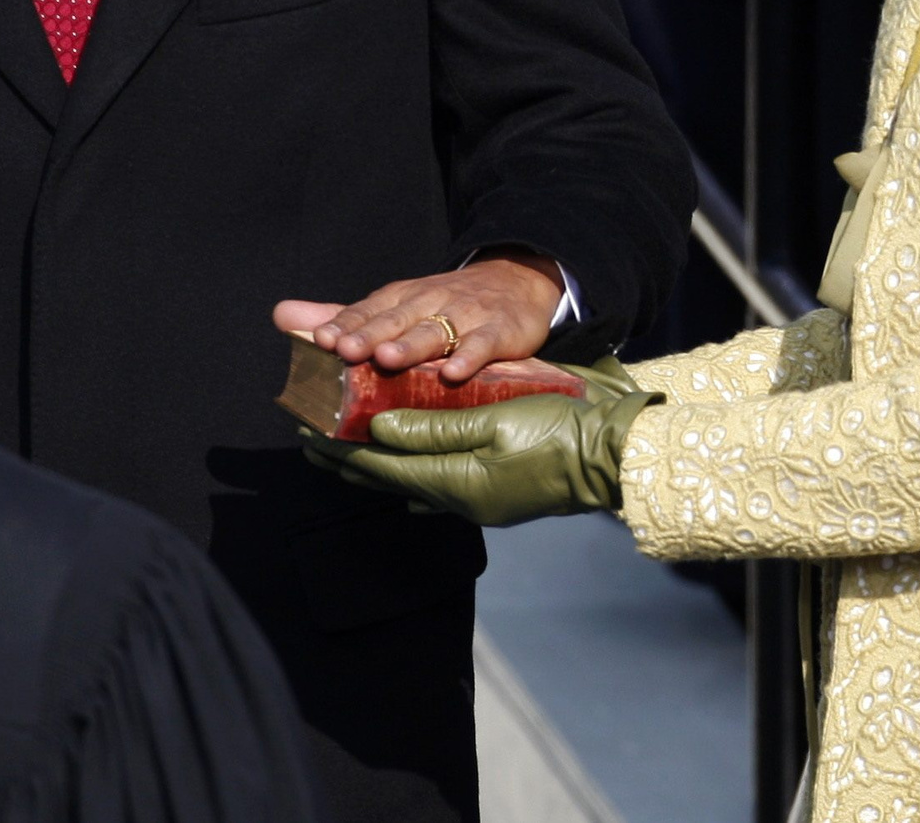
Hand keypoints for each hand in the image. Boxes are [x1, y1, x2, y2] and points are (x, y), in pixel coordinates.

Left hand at [274, 250, 564, 383]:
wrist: (514, 282)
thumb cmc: (443, 304)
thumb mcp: (393, 306)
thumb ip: (342, 317)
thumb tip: (282, 316)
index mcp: (398, 299)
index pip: (365, 311)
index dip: (343, 325)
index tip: (319, 340)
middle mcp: (427, 303)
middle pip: (393, 320)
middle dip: (368, 334)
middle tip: (343, 349)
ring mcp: (464, 316)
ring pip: (433, 330)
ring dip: (409, 344)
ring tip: (386, 359)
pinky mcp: (499, 330)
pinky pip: (482, 344)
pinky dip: (469, 357)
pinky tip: (455, 373)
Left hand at [303, 372, 660, 526]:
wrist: (614, 454)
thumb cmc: (560, 431)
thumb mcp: (496, 419)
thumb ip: (434, 426)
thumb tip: (379, 427)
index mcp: (458, 484)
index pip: (383, 468)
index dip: (342, 450)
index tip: (306, 433)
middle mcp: (462, 499)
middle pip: (391, 478)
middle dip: (348, 460)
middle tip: (309, 441)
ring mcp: (479, 500)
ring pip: (412, 481)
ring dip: (376, 463)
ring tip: (344, 448)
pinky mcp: (494, 493)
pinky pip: (438, 483)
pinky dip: (410, 469)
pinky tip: (403, 468)